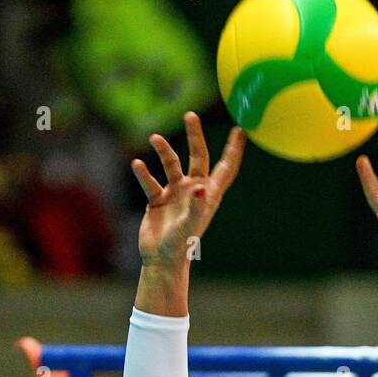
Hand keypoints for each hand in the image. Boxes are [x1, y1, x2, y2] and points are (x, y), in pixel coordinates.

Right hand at [132, 112, 244, 267]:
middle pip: (197, 156)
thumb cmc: (180, 247)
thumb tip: (200, 186)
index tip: (240, 129)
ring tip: (154, 138)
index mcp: (208, 195)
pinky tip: (137, 164)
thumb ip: (196, 206)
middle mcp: (193, 190)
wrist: (160, 261)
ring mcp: (175, 193)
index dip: (233, 149)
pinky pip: (150, 181)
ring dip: (163, 150)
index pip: (225, 168)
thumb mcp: (190, 226)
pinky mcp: (157, 199)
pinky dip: (143, 172)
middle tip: (190, 115)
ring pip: (170, 164)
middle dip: (195, 136)